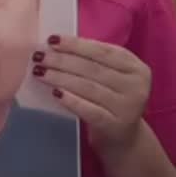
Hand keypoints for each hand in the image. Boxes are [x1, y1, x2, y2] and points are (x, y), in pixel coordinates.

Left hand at [33, 35, 151, 156]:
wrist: (124, 136)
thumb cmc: (110, 97)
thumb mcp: (111, 76)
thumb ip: (92, 59)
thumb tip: (55, 44)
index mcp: (136, 68)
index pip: (103, 51)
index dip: (76, 44)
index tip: (51, 40)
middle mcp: (136, 86)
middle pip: (93, 69)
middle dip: (62, 60)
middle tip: (39, 56)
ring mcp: (128, 107)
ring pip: (89, 87)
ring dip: (60, 78)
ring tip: (39, 72)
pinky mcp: (115, 125)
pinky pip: (90, 110)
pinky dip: (71, 100)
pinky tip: (54, 93)